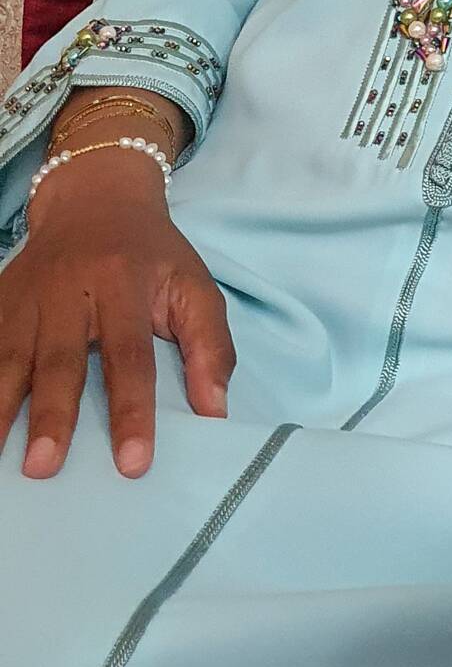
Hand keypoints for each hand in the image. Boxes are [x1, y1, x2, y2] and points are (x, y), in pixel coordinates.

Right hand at [0, 150, 234, 479]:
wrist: (96, 197)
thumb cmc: (152, 255)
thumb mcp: (195, 286)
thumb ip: (211, 347)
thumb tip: (216, 413)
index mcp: (126, 284)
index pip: (130, 356)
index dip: (132, 410)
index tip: (133, 464)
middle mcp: (72, 288)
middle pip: (60, 359)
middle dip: (52, 416)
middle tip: (44, 468)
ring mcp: (29, 294)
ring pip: (11, 355)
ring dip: (1, 407)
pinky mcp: (2, 300)